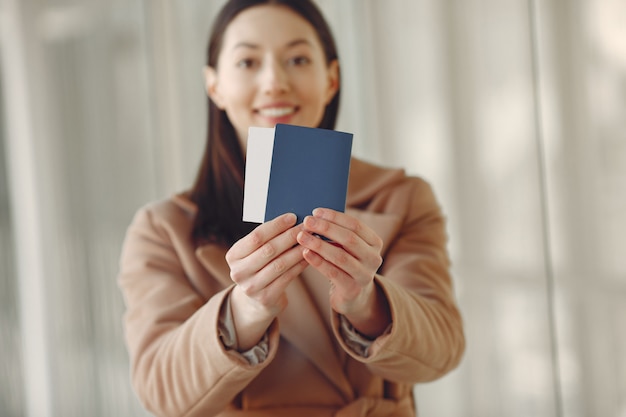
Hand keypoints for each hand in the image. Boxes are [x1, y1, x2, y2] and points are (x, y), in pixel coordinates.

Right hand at [225, 213, 306, 348]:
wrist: (256, 300)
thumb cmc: (260, 267)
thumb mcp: (254, 253)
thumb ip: (267, 239)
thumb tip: (292, 219)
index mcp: (233, 256)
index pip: (256, 236)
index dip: (276, 225)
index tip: (293, 217)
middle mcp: (238, 272)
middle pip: (269, 249)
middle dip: (290, 236)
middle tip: (307, 227)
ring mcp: (251, 287)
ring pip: (280, 264)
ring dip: (298, 250)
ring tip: (312, 240)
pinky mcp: (266, 298)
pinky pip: (288, 277)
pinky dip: (300, 265)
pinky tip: (309, 255)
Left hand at [297, 208, 389, 337]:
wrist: (353, 295)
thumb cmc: (346, 263)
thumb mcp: (348, 247)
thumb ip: (338, 233)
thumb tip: (315, 216)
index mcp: (375, 242)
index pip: (355, 225)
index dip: (335, 217)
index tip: (316, 211)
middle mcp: (374, 258)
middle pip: (349, 239)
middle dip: (326, 228)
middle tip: (307, 222)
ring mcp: (365, 275)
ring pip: (340, 256)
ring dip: (318, 244)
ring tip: (301, 236)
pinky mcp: (352, 289)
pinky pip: (333, 273)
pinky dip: (318, 262)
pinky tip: (305, 253)